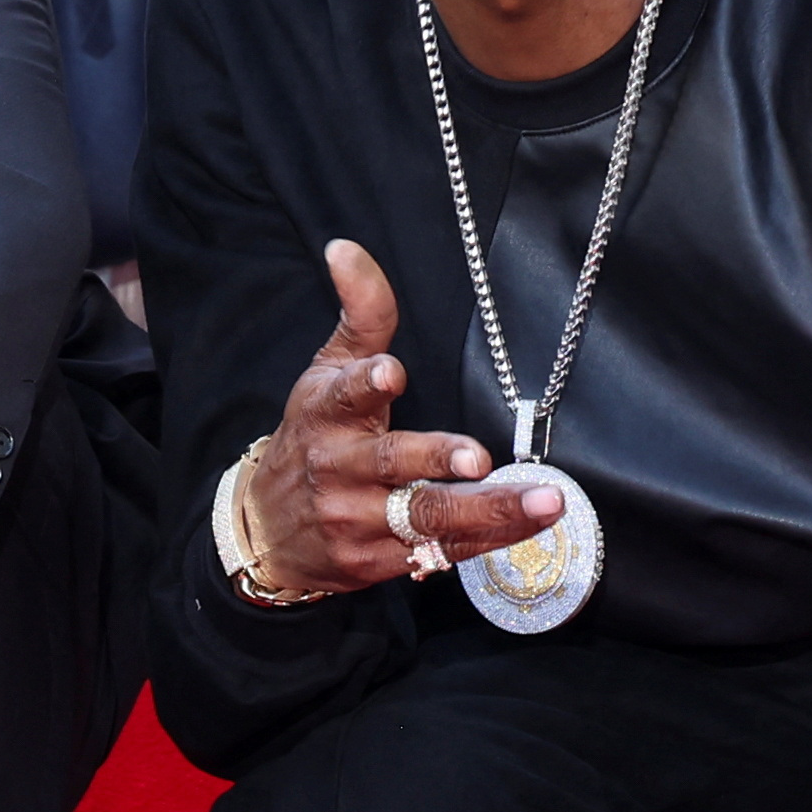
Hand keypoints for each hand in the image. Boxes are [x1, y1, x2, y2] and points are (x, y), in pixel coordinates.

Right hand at [236, 239, 566, 592]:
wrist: (268, 531)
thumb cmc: (313, 439)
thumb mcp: (326, 373)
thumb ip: (359, 314)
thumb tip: (347, 248)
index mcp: (325, 412)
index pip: (343, 394)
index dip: (366, 383)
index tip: (390, 374)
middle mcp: (337, 467)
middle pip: (392, 463)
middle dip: (438, 458)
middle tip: (479, 457)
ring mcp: (354, 520)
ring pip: (425, 516)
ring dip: (487, 511)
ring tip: (543, 501)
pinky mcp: (374, 563)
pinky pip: (439, 552)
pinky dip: (486, 541)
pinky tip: (527, 527)